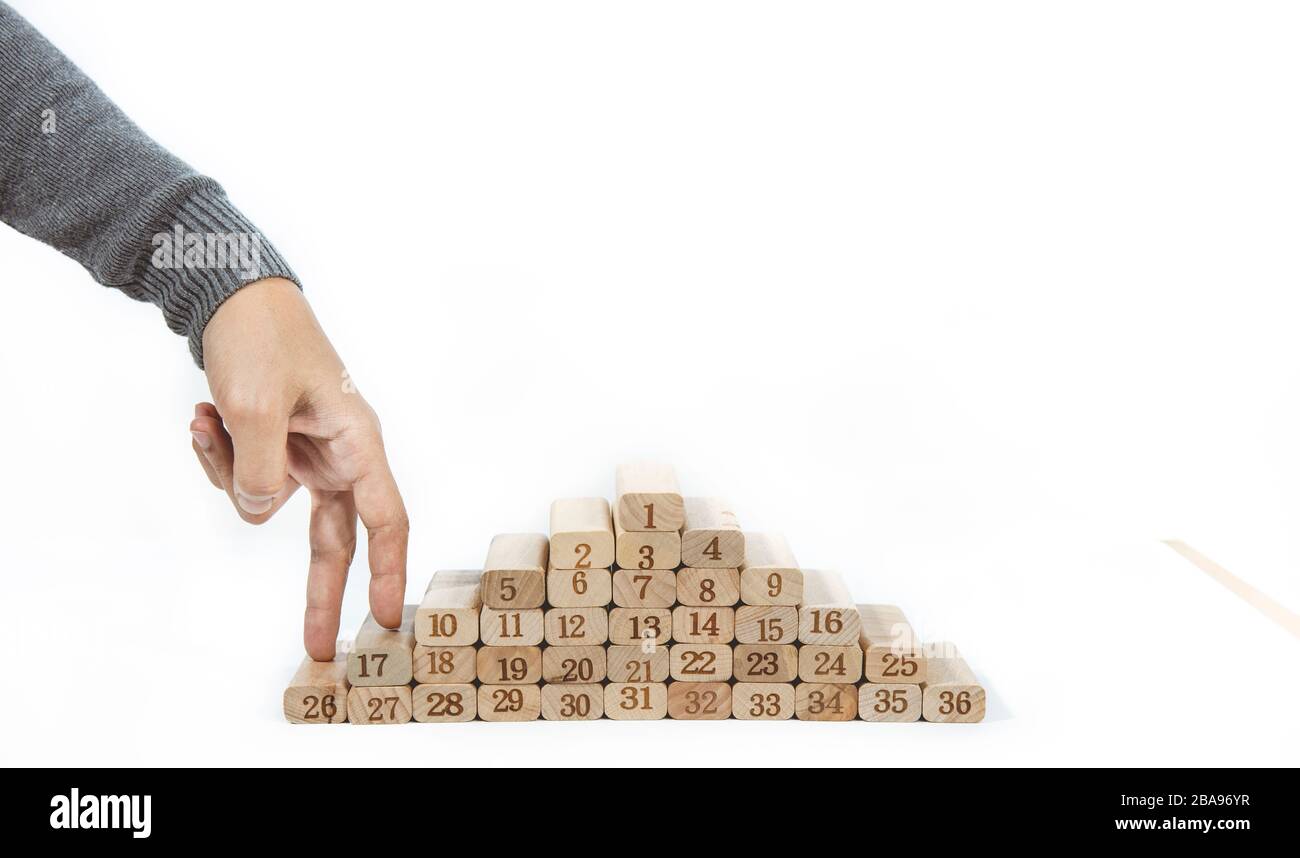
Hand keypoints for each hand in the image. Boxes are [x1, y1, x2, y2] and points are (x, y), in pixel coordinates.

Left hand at [188, 278, 407, 659]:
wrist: (231, 293)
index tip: (389, 620)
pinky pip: (244, 478)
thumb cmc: (261, 339)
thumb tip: (259, 512)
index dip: (389, 572)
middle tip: (316, 648)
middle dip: (320, 589)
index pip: (384, 520)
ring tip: (207, 419)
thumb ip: (259, 472)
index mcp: (356, 441)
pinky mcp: (275, 445)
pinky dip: (216, 454)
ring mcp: (306, 451)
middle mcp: (339, 453)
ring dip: (229, 473)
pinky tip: (201, 416)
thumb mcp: (254, 407)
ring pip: (268, 503)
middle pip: (336, 538)